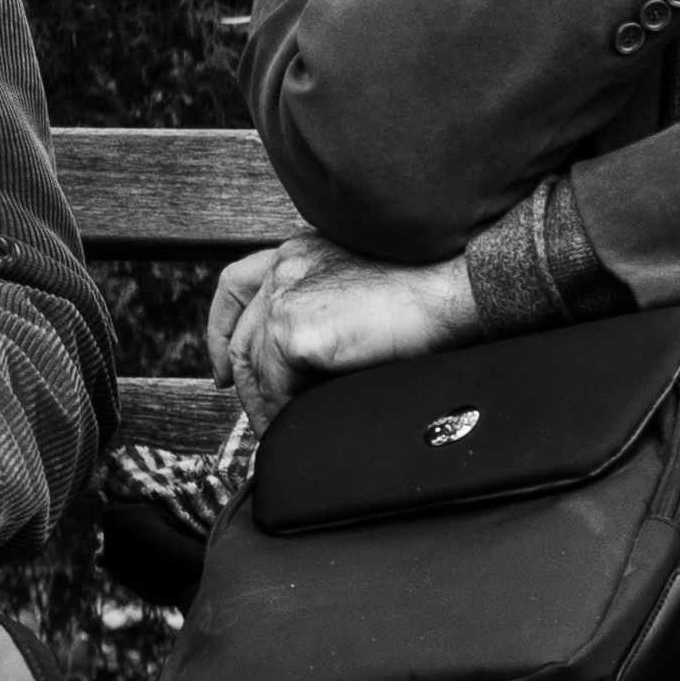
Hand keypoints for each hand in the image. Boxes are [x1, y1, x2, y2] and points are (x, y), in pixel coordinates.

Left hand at [216, 240, 476, 431]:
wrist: (456, 290)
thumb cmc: (431, 292)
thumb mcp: (363, 287)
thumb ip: (329, 305)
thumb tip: (311, 359)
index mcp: (303, 251)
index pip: (237, 284)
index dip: (223, 328)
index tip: (226, 366)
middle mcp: (288, 266)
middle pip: (241, 332)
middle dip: (242, 380)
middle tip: (258, 412)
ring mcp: (286, 295)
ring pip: (254, 364)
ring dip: (264, 403)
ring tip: (282, 429)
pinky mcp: (295, 328)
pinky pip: (275, 386)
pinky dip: (283, 411)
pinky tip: (298, 425)